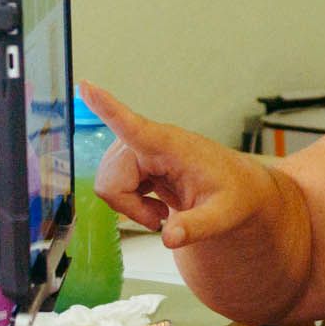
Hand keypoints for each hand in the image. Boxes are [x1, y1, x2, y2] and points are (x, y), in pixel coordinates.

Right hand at [81, 83, 277, 249]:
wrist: (237, 187)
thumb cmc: (233, 193)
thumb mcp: (224, 216)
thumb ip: (197, 227)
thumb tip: (170, 239)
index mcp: (171, 145)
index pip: (134, 125)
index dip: (107, 109)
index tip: (87, 86)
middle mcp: (151, 142)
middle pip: (110, 179)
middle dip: (128, 206)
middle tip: (160, 219)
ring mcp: (140, 149)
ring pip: (108, 183)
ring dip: (129, 205)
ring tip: (160, 210)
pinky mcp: (136, 159)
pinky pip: (112, 185)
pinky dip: (129, 202)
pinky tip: (154, 203)